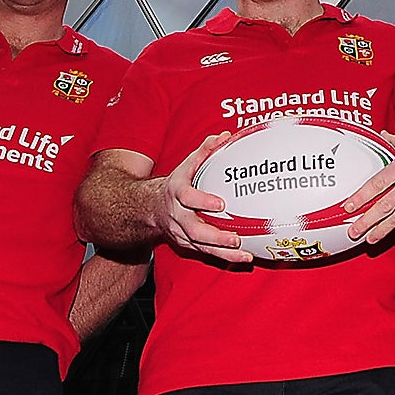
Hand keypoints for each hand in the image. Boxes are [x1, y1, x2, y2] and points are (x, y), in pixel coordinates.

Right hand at [156, 134, 250, 264]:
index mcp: (177, 193)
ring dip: (223, 253)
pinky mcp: (187, 244)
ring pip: (201, 246)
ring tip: (244, 255)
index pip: (187, 197)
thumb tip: (225, 137)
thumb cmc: (177, 183)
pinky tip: (243, 258)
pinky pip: (206, 253)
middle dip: (215, 236)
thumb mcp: (187, 165)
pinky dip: (224, 257)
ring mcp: (181, 232)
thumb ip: (205, 150)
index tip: (221, 204)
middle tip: (235, 239)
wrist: (150, 206)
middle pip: (194, 230)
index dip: (202, 201)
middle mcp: (178, 215)